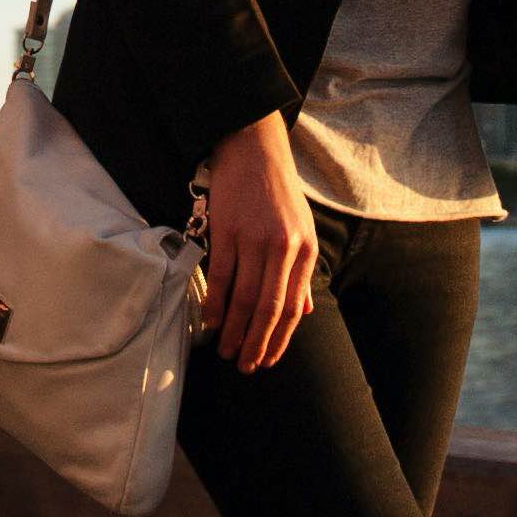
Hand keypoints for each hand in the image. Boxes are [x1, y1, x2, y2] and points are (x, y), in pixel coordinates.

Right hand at [196, 115, 319, 372]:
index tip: (267, 360)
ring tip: (225, 351)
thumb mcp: (303, 230)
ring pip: (244, 297)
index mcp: (306, 250)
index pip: (293, 307)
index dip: (279, 339)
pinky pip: (221, 276)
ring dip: (232, 330)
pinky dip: (215, 304)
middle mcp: (283, 247)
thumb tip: (304, 312)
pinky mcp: (227, 229)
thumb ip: (302, 273)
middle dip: (255, 343)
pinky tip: (210, 322)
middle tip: (244, 366)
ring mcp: (254, 239)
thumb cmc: (278, 193)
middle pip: (269, 308)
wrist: (253, 150)